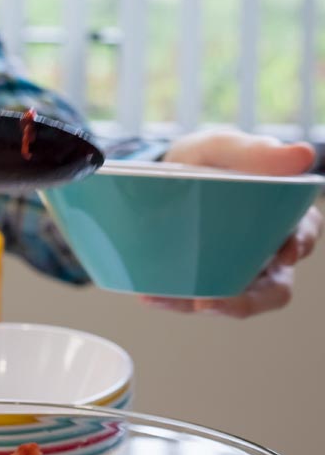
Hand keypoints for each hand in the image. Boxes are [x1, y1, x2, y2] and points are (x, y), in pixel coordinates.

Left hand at [140, 129, 321, 317]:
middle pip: (274, 288)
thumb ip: (254, 150)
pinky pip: (195, 300)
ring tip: (173, 299)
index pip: (303, 234)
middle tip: (211, 301)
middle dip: (247, 301)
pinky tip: (151, 294)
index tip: (285, 252)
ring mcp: (235, 271)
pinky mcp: (203, 282)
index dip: (299, 244)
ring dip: (207, 306)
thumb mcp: (221, 148)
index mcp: (282, 216)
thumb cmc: (205, 161)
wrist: (162, 175)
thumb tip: (302, 155)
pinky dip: (174, 300)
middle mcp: (265, 251)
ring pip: (234, 301)